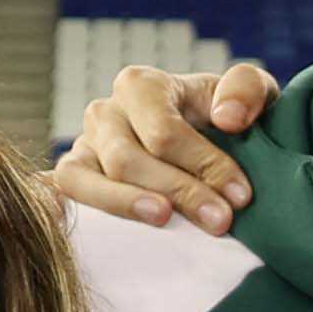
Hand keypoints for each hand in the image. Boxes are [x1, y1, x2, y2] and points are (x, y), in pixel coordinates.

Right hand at [51, 60, 279, 233]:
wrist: (213, 146)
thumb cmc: (229, 122)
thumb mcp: (252, 95)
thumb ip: (247, 89)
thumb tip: (226, 118)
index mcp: (141, 86)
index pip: (164, 130)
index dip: (203, 164)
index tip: (241, 196)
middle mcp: (105, 113)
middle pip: (129, 158)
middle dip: (178, 191)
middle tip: (221, 222)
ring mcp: (83, 147)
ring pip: (88, 178)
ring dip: (126, 203)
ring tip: (164, 219)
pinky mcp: (73, 179)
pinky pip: (60, 192)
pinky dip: (62, 206)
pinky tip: (76, 225)